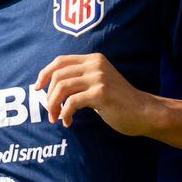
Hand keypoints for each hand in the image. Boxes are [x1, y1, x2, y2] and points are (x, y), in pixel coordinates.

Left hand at [34, 53, 160, 133]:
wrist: (144, 112)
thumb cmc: (119, 101)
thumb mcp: (99, 83)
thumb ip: (80, 80)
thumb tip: (51, 88)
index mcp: (93, 59)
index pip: (60, 61)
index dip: (44, 74)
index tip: (37, 88)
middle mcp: (95, 65)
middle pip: (58, 75)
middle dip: (48, 95)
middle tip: (49, 111)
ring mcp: (98, 78)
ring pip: (62, 88)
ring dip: (54, 105)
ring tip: (55, 118)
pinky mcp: (101, 93)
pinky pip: (72, 102)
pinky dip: (65, 113)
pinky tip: (68, 122)